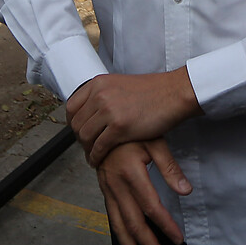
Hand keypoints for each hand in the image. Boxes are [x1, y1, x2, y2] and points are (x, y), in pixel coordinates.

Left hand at [66, 69, 200, 167]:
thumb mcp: (120, 84)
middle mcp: (100, 95)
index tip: (78, 131)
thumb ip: (104, 94)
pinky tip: (98, 160)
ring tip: (92, 154)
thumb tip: (91, 109)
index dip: (72, 123)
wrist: (173, 93)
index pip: (72, 106)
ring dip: (87, 149)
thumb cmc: (152, 91)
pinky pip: (99, 147)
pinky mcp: (120, 127)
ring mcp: (109, 110)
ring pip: (85, 136)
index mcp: (98, 83)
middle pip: (77, 123)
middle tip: (87, 146)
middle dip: (80, 138)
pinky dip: (96, 157)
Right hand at [97, 139, 191, 244]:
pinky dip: (120, 234)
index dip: (165, 225)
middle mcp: (115, 184)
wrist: (104, 122)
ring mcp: (107, 189)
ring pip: (118, 225)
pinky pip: (111, 217)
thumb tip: (186, 191)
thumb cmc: (132, 130)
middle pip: (133, 222)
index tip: (178, 239)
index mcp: (130, 172)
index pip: (151, 207)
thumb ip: (170, 167)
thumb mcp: (155, 141)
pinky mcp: (104, 190)